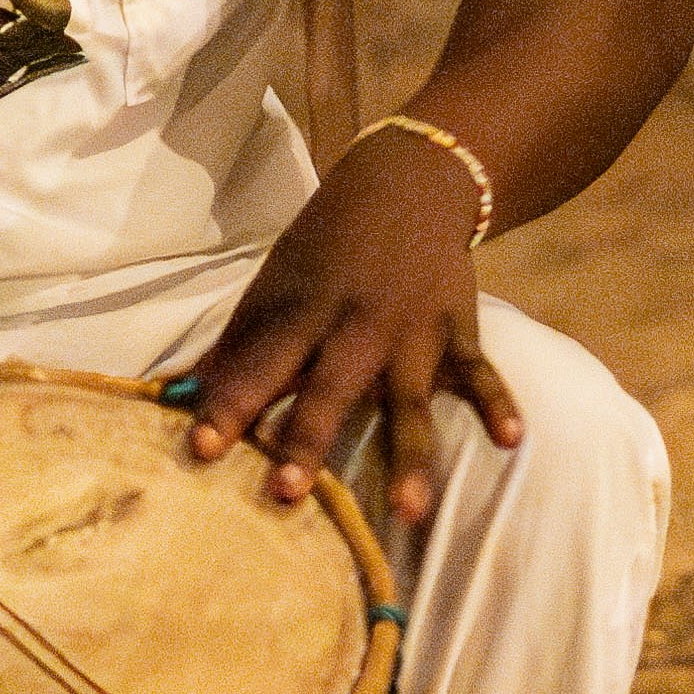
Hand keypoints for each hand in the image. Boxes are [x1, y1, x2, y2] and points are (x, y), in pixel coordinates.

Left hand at [174, 117, 516, 526]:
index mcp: (304, 309)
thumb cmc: (328, 242)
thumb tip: (182, 392)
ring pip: (410, 402)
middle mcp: (357, 326)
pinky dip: (498, 404)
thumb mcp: (277, 277)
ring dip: (409, 457)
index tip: (201, 448)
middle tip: (285, 494)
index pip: (259, 364)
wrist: (411, 181)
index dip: (229, 405)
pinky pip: (480, 372)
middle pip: (328, 391)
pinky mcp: (458, 329)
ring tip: (406, 513)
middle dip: (306, 439)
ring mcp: (414, 332)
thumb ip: (241, 341)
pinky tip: (511, 441)